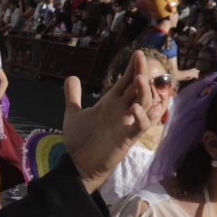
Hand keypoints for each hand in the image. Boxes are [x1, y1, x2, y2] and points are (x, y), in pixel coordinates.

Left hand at [60, 55, 162, 193]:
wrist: (79, 164)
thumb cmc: (80, 140)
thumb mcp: (73, 113)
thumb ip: (73, 96)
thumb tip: (71, 77)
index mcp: (111, 103)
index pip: (126, 82)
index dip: (132, 68)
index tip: (137, 53)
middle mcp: (122, 110)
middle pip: (137, 88)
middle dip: (141, 73)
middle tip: (141, 57)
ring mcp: (126, 123)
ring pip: (144, 104)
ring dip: (144, 92)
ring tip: (139, 79)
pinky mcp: (127, 138)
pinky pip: (140, 126)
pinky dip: (141, 116)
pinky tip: (135, 107)